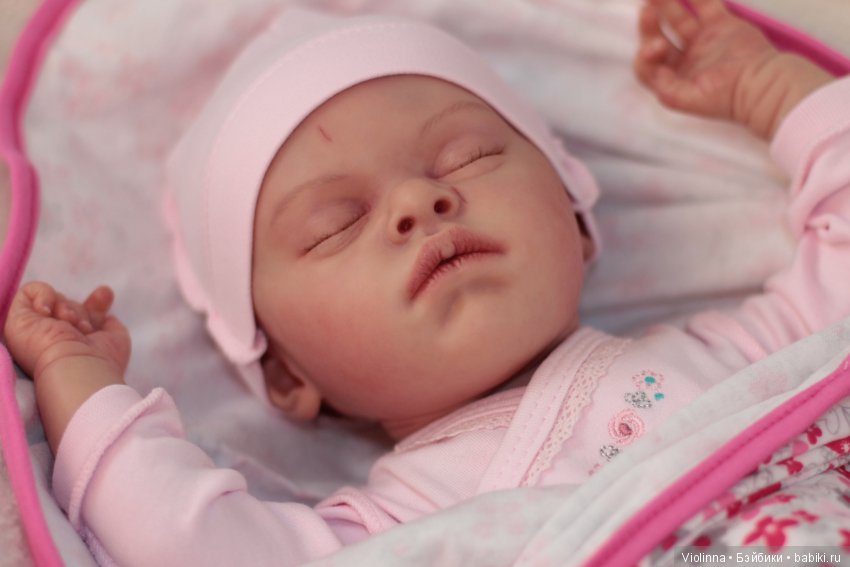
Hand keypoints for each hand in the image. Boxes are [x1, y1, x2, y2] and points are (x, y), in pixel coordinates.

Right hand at [4, 282, 130, 449]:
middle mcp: (53, 339)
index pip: (83, 318)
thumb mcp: (116, 341)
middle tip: (83, 328)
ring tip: (70, 325)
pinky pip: (30, 291)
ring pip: (55, 301)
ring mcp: (35, 330)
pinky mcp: (18, 320)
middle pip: (71, 307)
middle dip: (82, 312)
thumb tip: (107, 316)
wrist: (76, 367)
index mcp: (74, 346)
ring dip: (67, 308)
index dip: (95, 304)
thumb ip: (111, 326)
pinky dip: (44, 295)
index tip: (104, 294)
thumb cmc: (101, 360)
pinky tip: (49, 313)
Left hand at [634, 0, 831, 137]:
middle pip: (657, 38)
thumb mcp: (689, 99)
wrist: (763, 83)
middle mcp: (684, 60)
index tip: (657, 46)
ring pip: (677, 18)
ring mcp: (702, 41)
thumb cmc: (727, 97)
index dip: (645, 55)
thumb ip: (666, 87)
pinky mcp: (720, 25)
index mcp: (673, 80)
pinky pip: (704, 4)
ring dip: (665, 4)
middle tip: (648, 10)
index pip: (647, 66)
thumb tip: (655, 71)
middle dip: (649, 25)